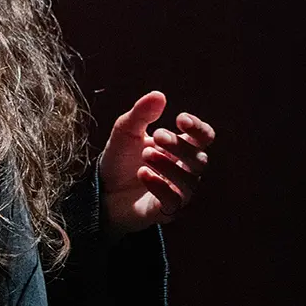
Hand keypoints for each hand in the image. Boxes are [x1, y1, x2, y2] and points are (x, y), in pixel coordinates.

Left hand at [98, 90, 214, 239]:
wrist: (101, 188)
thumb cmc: (120, 157)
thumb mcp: (126, 130)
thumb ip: (142, 114)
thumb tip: (159, 95)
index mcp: (179, 147)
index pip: (204, 138)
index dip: (198, 128)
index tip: (180, 119)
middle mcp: (183, 170)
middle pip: (199, 159)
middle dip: (180, 146)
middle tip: (157, 135)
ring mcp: (176, 192)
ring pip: (189, 182)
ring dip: (169, 166)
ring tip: (146, 154)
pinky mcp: (165, 211)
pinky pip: (174, 202)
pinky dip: (161, 187)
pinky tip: (143, 173)